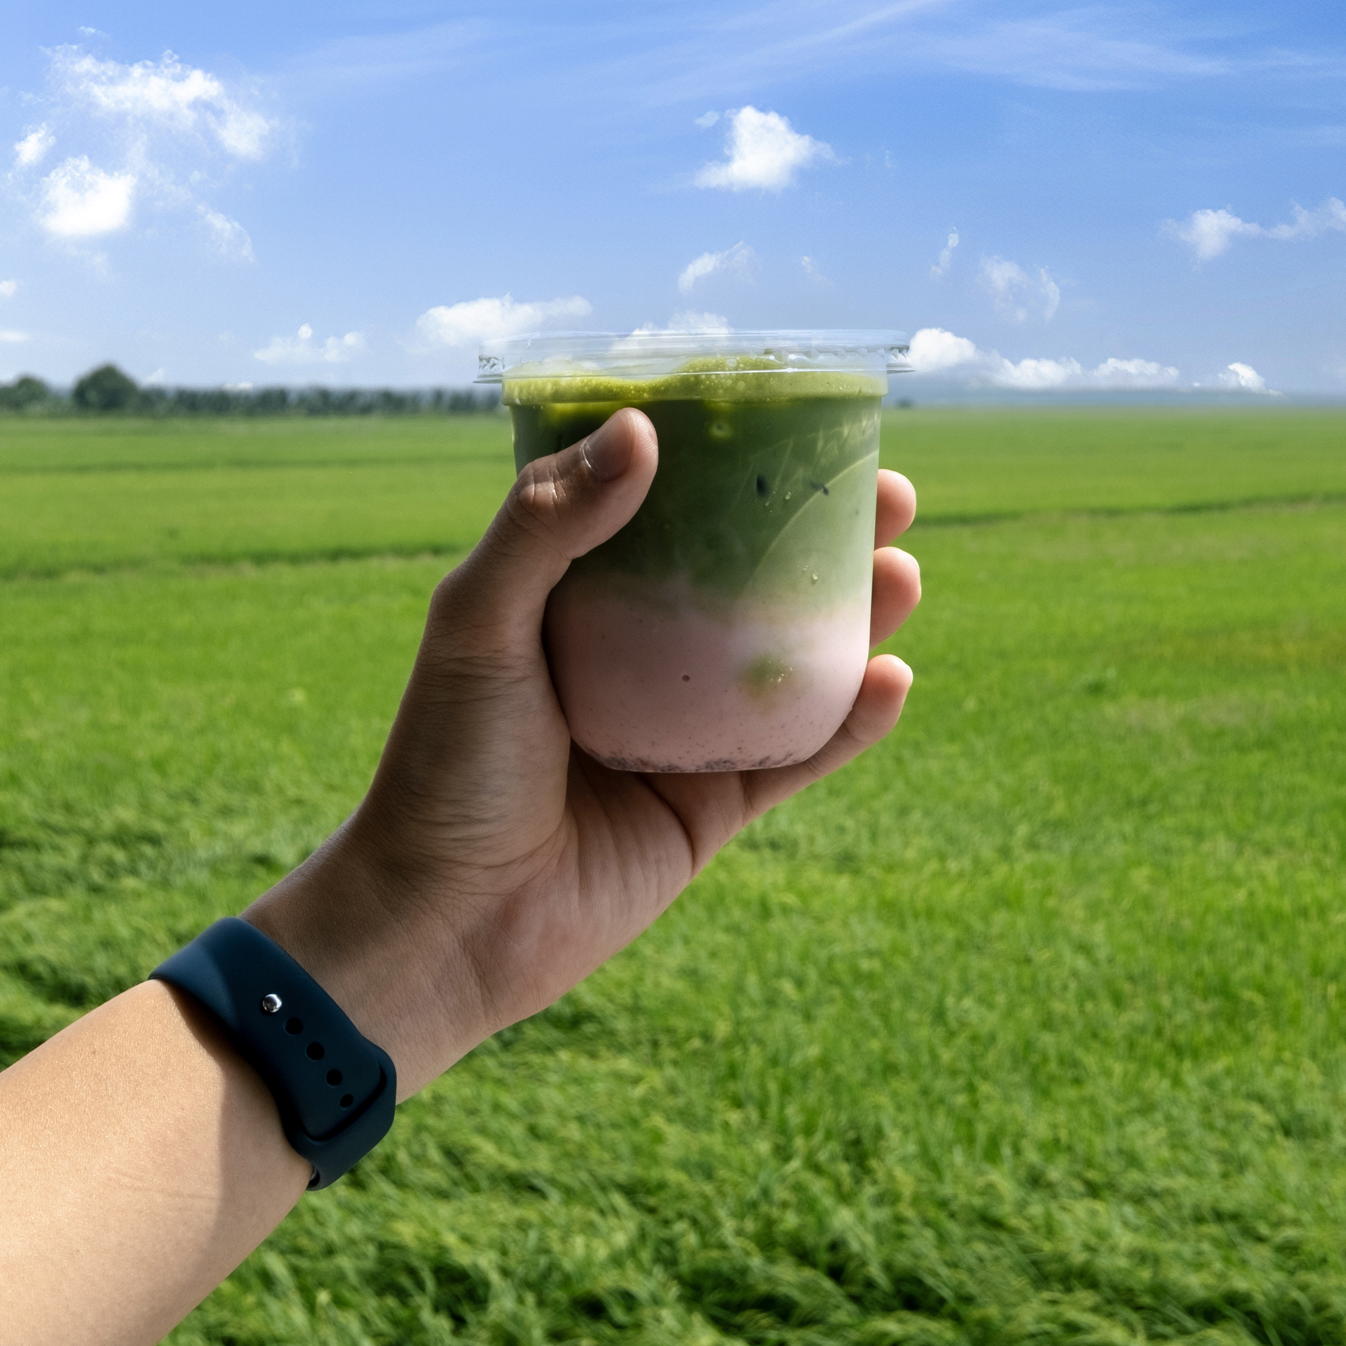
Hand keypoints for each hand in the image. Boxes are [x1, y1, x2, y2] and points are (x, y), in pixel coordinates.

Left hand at [248, 405, 918, 1094]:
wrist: (446, 924)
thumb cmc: (441, 764)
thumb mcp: (479, 622)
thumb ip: (549, 523)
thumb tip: (642, 427)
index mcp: (570, 600)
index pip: (666, 509)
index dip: (736, 465)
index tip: (803, 421)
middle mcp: (631, 660)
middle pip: (747, 580)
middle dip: (823, 536)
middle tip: (891, 494)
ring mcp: (677, 734)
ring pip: (787, 663)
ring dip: (854, 618)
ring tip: (904, 573)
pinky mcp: (708, 809)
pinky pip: (795, 756)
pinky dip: (849, 721)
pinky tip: (891, 678)